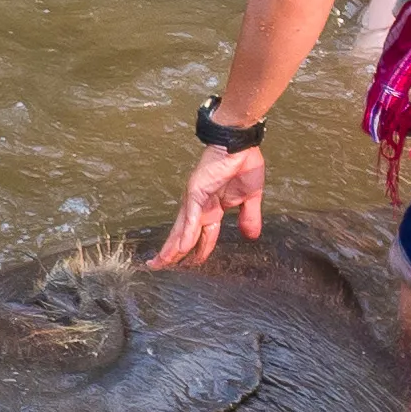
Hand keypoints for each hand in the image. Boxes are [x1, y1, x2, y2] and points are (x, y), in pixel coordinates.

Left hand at [154, 142, 266, 267]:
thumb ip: (249, 217)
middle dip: (172, 252)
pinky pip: (191, 217)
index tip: (192, 264)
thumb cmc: (245, 164)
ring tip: (161, 263)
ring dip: (172, 247)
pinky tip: (181, 248)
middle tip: (158, 267)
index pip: (203, 235)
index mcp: (213, 208)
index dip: (198, 251)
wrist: (242, 145)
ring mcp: (196, 199)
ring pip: (182, 229)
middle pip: (184, 235)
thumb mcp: (251, 198)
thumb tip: (251, 236)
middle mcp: (200, 206)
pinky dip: (187, 233)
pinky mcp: (197, 192)